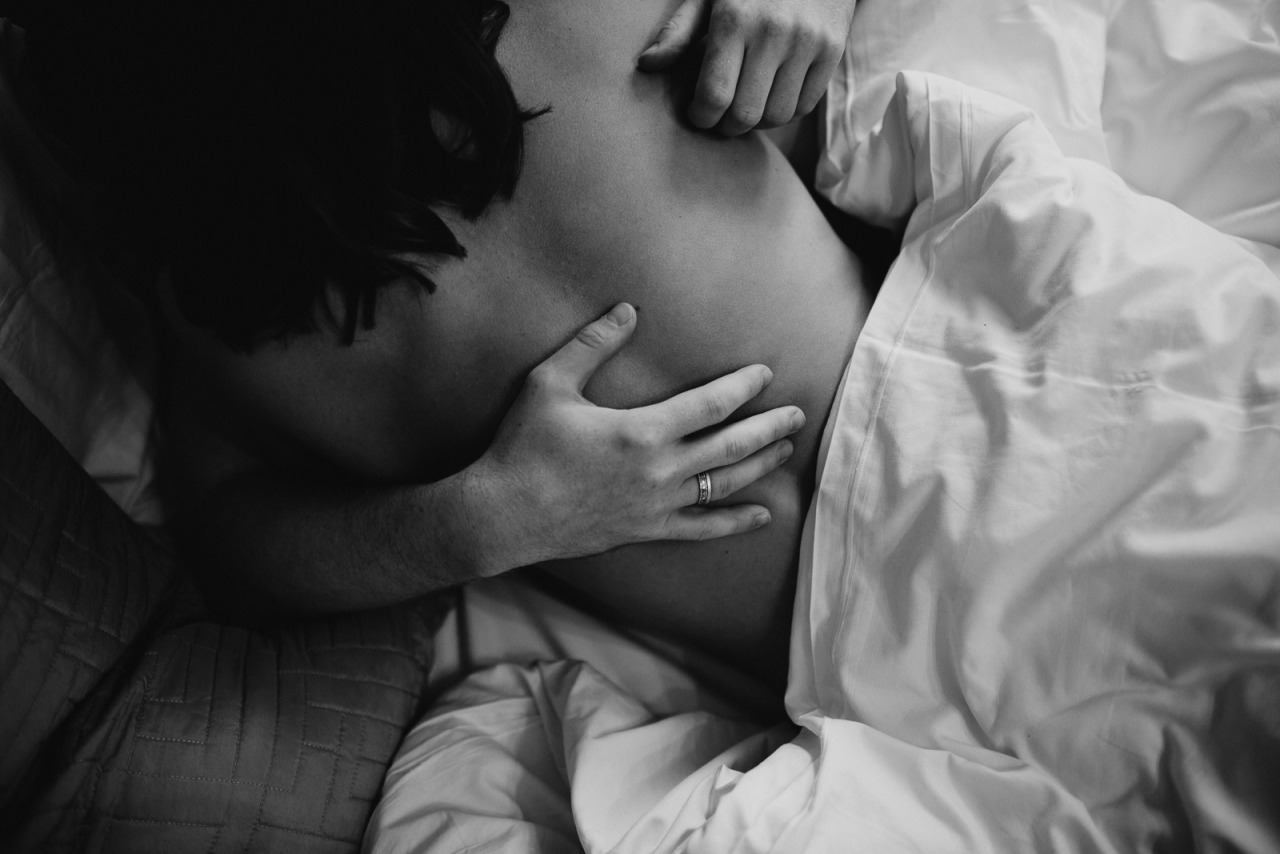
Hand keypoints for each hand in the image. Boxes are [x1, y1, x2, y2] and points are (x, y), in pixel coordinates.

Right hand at [469, 303, 804, 568]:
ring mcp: (657, 504)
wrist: (504, 513)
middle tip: (798, 414)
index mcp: (642, 431)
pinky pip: (702, 529)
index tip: (764, 374)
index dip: (743, 387)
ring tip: (786, 448)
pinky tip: (762, 515)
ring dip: (760, 465)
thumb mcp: (550, 384)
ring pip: (725, 484)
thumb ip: (591, 344)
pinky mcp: (647, 530)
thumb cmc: (524, 446)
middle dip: (769, 427)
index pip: (711, 404)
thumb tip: (628, 310)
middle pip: (731, 445)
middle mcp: (660, 470)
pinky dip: (735, 523)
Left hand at [637, 0, 855, 135]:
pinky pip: (804, 106)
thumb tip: (647, 66)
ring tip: (745, 106)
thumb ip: (678, 32)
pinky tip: (771, 95)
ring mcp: (807, 42)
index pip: (714, 95)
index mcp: (735, 18)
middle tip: (720, 118)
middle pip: (745, 114)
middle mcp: (773, 31)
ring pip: (776, 116)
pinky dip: (785, 111)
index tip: (698, 114)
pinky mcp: (832, 50)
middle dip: (726, 126)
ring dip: (756, 122)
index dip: (701, 116)